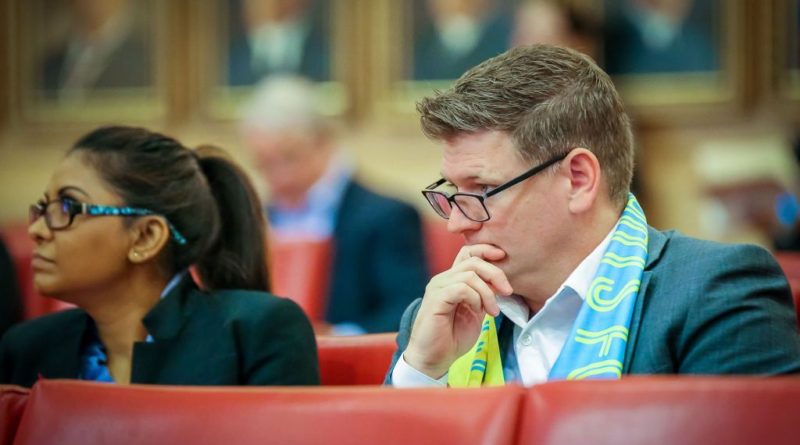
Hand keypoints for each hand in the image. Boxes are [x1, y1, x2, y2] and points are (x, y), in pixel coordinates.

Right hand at [403, 244, 512, 378]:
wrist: (434, 359)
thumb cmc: (453, 338)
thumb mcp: (476, 312)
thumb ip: (484, 295)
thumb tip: (500, 283)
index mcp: (452, 280)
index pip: (468, 252)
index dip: (486, 250)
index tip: (503, 257)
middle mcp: (443, 279)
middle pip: (473, 261)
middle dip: (496, 273)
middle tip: (508, 292)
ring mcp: (438, 287)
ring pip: (470, 274)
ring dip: (487, 293)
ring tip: (492, 311)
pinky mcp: (436, 299)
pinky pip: (462, 288)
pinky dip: (476, 298)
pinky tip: (478, 312)